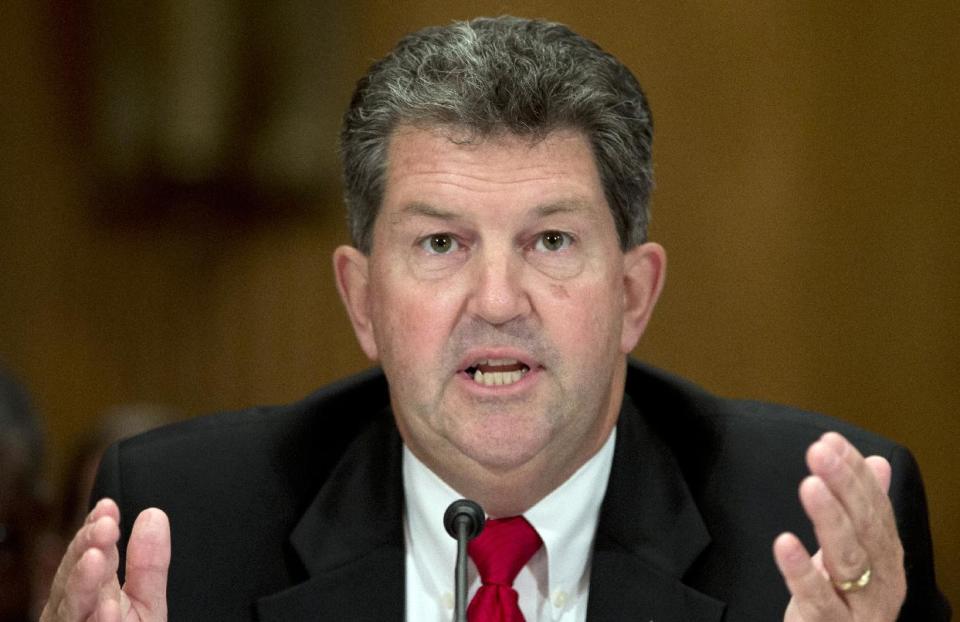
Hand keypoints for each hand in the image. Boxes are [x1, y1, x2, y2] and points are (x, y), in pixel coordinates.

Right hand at [41, 498, 169, 621]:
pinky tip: (109, 609)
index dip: (95, 528)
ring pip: (72, 605)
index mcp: (91, 591)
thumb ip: (149, 564)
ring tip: (96, 558)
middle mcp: (74, 608)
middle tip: (105, 525)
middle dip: (86, 547)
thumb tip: (154, 516)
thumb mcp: (145, 599)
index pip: (88, 552)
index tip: (108, 507)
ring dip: (83, 580)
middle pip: (72, 573)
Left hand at [773, 432, 905, 620]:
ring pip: (849, 560)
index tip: (830, 440)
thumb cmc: (845, 599)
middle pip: (866, 527)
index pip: (875, 506)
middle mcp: (881, 579)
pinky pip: (817, 599)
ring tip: (810, 485)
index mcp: (887, 555)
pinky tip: (784, 543)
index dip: (854, 472)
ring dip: (829, 519)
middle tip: (819, 451)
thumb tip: (878, 462)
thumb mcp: (857, 553)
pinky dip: (801, 571)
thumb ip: (867, 510)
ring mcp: (860, 606)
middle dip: (844, 485)